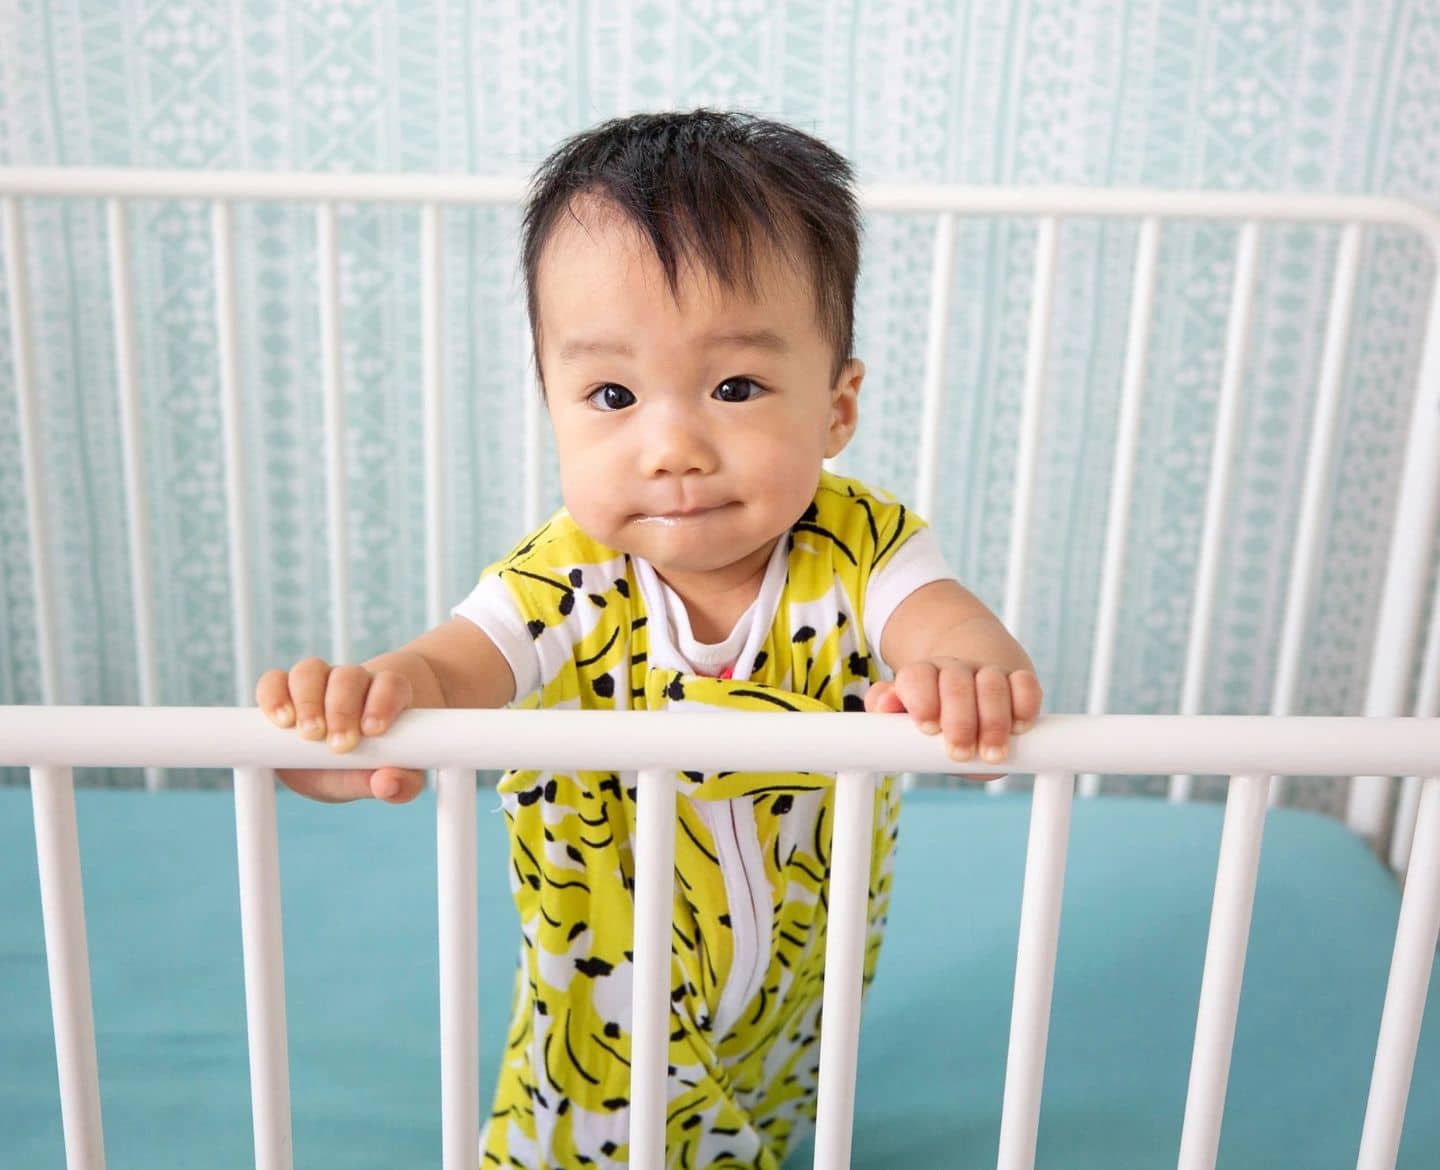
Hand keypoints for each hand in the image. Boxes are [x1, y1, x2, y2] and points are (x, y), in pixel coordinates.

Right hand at [255, 657, 425, 803]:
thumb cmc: (368, 766)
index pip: (391, 684)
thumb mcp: (387, 780)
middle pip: (348, 677)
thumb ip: (400, 785)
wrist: (337, 762)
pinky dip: (274, 695)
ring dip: (308, 701)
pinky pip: (274, 680)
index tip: (372, 731)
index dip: (382, 701)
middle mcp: (352, 682)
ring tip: (309, 734)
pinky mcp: (283, 690)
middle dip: (342, 710)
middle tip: (339, 745)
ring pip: (311, 671)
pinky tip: (281, 720)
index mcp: (386, 697)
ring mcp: (317, 682)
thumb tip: (387, 785)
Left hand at [863, 658, 1041, 770]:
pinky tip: (1020, 728)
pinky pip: (1025, 683)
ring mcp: (989, 671)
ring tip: (992, 754)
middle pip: (956, 683)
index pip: (918, 677)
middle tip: (960, 753)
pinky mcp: (1018, 677)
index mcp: (923, 674)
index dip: (923, 701)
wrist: (969, 669)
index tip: (929, 729)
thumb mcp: (905, 710)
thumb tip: (884, 704)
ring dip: (993, 721)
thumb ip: (888, 708)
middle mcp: (956, 669)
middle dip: (960, 721)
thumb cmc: (933, 705)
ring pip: (992, 684)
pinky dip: (1025, 705)